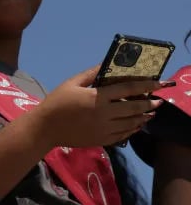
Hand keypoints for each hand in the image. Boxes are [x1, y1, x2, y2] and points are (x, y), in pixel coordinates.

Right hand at [34, 67, 161, 148]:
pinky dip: (132, 130)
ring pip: (131, 123)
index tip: (159, 83)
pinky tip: (136, 126)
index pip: (129, 88)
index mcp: (97, 97)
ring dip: (143, 117)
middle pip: (134, 107)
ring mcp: (104, 128)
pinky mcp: (102, 139)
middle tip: (158, 101)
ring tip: (150, 113)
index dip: (147, 85)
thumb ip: (91, 74)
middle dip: (149, 103)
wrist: (45, 128)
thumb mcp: (71, 83)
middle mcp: (104, 113)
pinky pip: (123, 135)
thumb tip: (107, 64)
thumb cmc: (56, 103)